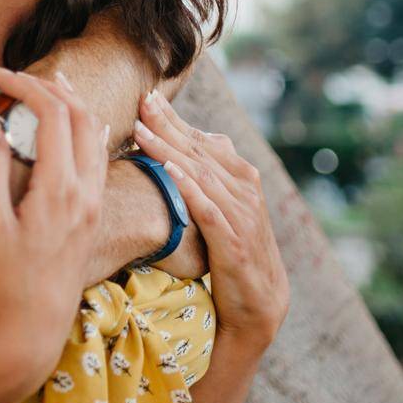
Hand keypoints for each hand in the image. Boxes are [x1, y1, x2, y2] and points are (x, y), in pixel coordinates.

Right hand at [0, 68, 108, 396]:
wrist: (32, 332)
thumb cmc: (2, 282)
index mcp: (61, 189)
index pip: (54, 114)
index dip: (27, 85)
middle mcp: (87, 192)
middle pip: (82, 117)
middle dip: (52, 88)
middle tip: (18, 77)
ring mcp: (93, 205)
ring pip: (96, 136)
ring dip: (72, 106)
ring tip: (47, 89)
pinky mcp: (92, 218)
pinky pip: (98, 158)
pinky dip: (84, 131)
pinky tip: (71, 131)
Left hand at [133, 90, 288, 354]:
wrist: (259, 306)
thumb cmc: (233, 254)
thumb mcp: (224, 210)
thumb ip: (209, 178)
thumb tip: (184, 149)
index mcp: (242, 178)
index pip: (203, 141)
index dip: (176, 119)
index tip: (149, 97)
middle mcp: (245, 190)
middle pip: (200, 150)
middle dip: (169, 124)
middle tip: (142, 100)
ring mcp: (241, 215)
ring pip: (200, 174)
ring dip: (170, 149)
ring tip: (142, 129)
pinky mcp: (233, 242)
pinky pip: (208, 209)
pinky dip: (189, 187)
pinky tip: (169, 170)